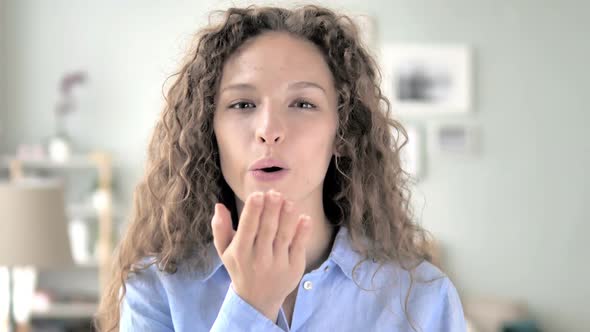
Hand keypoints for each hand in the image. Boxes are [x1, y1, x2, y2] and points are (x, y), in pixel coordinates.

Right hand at [211, 190, 310, 321]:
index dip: (253, 211)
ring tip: (289, 202)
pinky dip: (302, 233)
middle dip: (271, 210)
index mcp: (240, 252)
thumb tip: (219, 206)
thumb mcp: (225, 251)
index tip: (258, 194)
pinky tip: (305, 218)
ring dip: (287, 218)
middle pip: (267, 230)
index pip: (247, 228)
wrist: (257, 300)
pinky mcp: (294, 268)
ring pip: (283, 237)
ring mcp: (278, 264)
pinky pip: (299, 247)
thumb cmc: (240, 268)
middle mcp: (259, 259)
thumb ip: (220, 228)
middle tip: (275, 193)